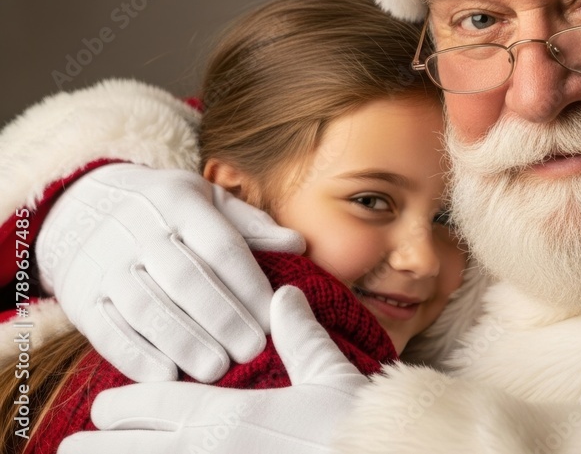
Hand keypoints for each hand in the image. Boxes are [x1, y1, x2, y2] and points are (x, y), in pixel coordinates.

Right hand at [36, 163, 304, 381]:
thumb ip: (251, 225)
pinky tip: (164, 378)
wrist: (77, 205)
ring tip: (216, 369)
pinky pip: (106, 330)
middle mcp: (139, 231)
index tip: (277, 318)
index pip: (222, 247)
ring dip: (183, 342)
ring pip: (146, 307)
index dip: (251, 286)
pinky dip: (134, 356)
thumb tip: (298, 245)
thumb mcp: (206, 199)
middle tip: (253, 350)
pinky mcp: (82, 298)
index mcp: (180, 203)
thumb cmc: (164, 208)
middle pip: (186, 279)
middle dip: (223, 318)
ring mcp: (106, 264)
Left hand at [58, 286, 367, 453]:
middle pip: (128, 448)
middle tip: (71, 447)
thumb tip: (284, 296)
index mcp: (228, 415)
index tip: (102, 409)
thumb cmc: (355, 428)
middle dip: (96, 445)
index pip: (153, 403)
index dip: (120, 407)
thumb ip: (301, 336)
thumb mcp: (330, 378)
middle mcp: (207, 451)